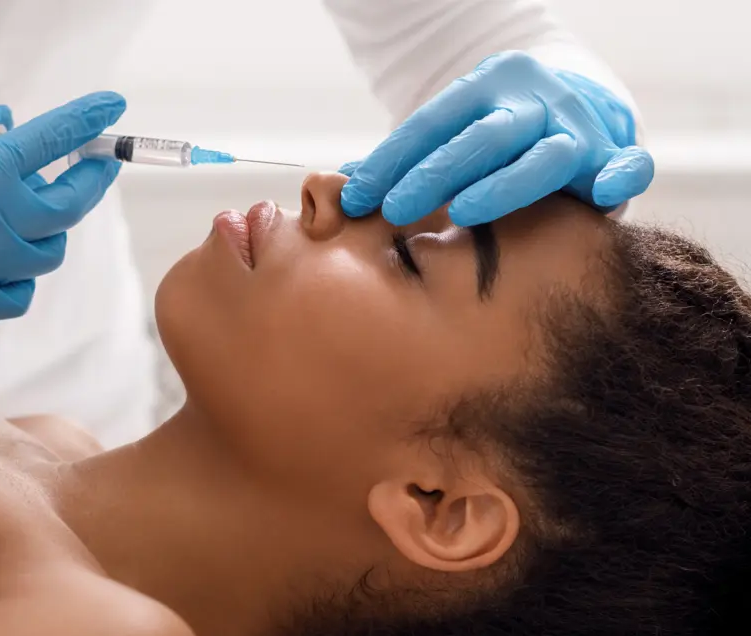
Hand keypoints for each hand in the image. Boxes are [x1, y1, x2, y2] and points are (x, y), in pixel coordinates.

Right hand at [0, 92, 125, 319]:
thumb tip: (8, 121)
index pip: (52, 142)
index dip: (87, 122)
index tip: (113, 109)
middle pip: (68, 206)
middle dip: (91, 181)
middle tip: (97, 166)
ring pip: (48, 254)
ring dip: (49, 230)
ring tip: (26, 212)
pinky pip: (20, 295)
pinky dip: (22, 277)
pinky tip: (4, 259)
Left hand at [339, 51, 654, 226]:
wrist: (576, 104)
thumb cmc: (496, 136)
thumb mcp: (452, 135)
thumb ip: (406, 160)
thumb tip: (340, 188)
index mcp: (485, 87)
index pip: (432, 124)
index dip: (392, 161)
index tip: (355, 198)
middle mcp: (532, 101)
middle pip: (482, 138)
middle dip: (435, 175)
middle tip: (394, 211)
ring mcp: (576, 125)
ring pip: (542, 156)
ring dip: (502, 186)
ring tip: (462, 214)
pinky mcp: (615, 153)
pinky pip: (629, 163)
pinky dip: (621, 176)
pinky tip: (603, 195)